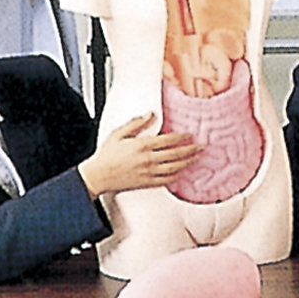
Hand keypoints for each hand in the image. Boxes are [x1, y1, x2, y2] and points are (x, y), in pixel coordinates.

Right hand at [77, 113, 201, 197]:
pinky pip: (166, 180)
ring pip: (174, 167)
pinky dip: (177, 175)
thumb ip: (136, 123)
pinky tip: (183, 172)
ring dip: (188, 162)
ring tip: (197, 158)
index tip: (190, 135)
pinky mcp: (146, 183)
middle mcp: (147, 159)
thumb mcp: (119, 134)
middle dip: (190, 149)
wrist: (98, 176)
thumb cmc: (106, 155)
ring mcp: (148, 172)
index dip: (181, 137)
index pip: (168, 140)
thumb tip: (150, 114)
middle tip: (200, 146)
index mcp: (142, 145)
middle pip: (175, 154)